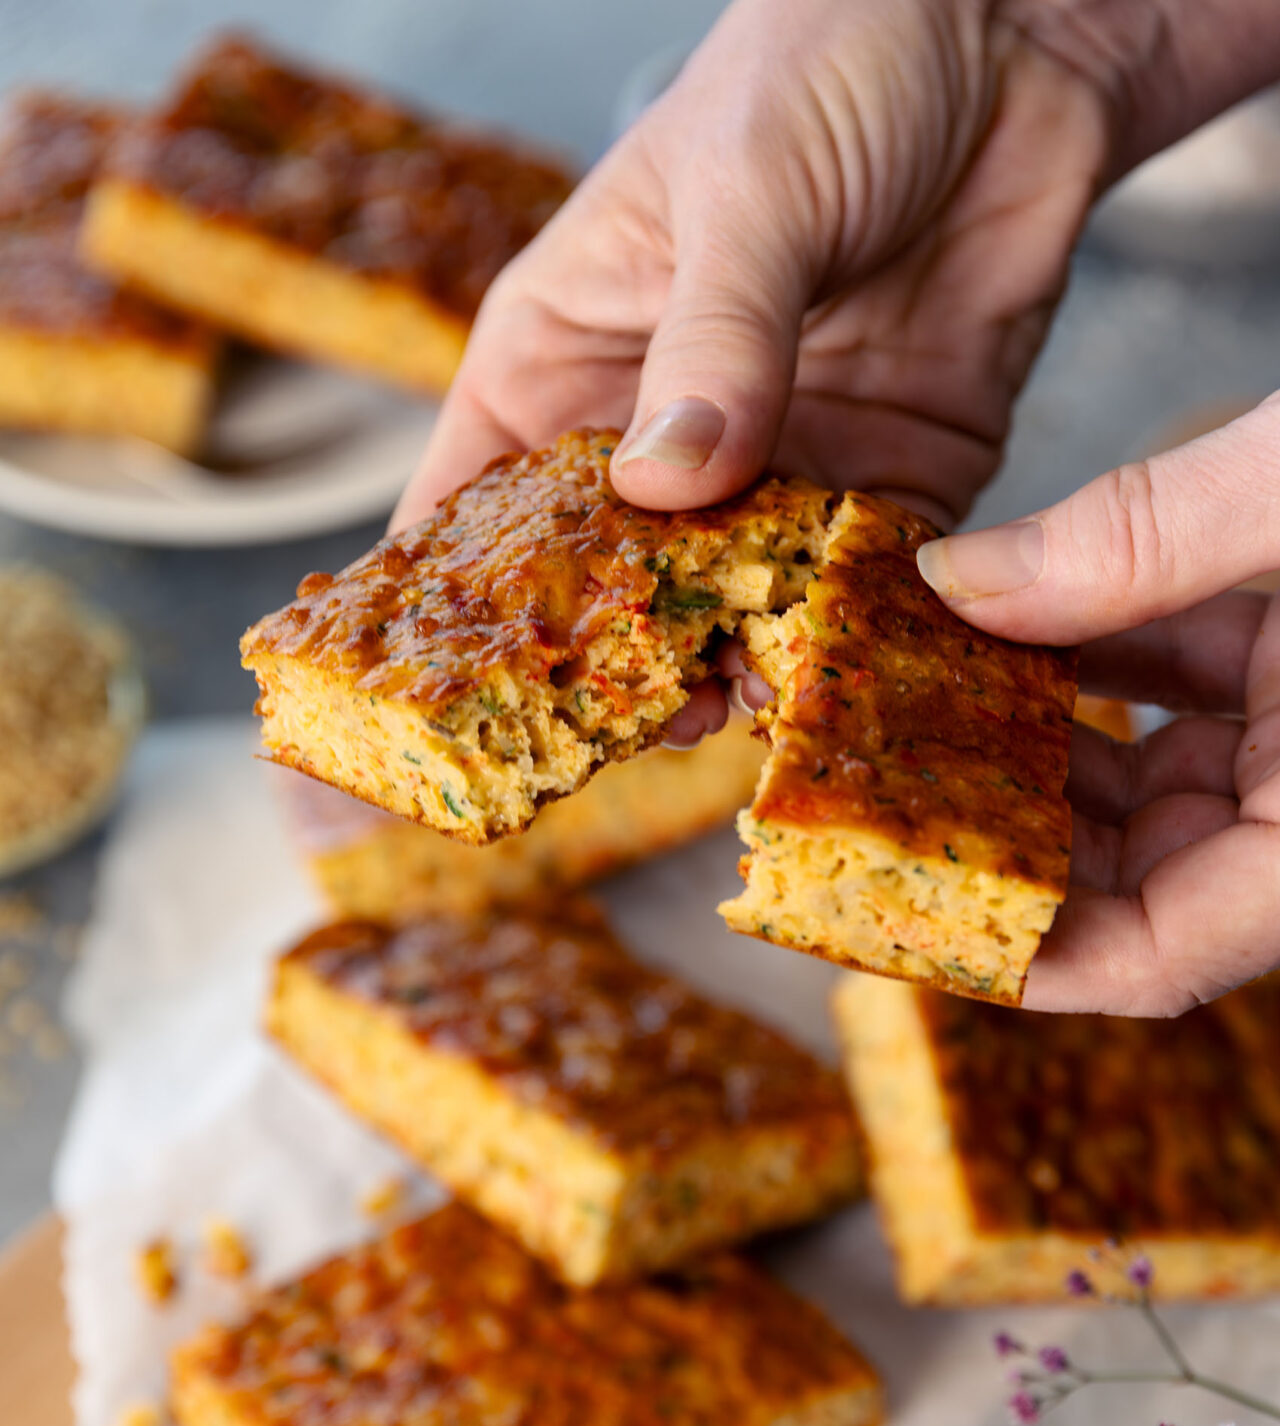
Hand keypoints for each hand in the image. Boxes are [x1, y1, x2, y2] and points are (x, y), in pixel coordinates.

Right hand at [395, 0, 1123, 738]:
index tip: (455, 696)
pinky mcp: (883, 481)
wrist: (1016, 36)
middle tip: (636, 722)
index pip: (476, 502)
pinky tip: (846, 677)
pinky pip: (856, 587)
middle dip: (614, 663)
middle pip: (604, 587)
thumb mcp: (748, 189)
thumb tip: (667, 482)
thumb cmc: (832, 57)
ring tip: (746, 709)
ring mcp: (771, 464)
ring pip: (728, 609)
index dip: (457, 607)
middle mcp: (655, 428)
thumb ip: (714, 338)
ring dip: (738, 663)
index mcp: (565, 353)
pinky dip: (853, 636)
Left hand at [916, 396, 1279, 1015]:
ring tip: (914, 689)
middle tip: (868, 785)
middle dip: (1006, 837)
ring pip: (1162, 785)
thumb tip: (960, 585)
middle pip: (1143, 878)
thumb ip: (1151, 537)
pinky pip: (1202, 692)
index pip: (1168, 955)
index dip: (1030, 961)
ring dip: (1040, 740)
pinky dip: (1111, 656)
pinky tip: (1020, 609)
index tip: (903, 920)